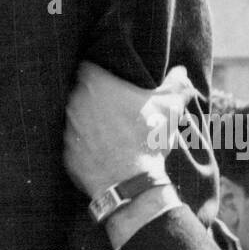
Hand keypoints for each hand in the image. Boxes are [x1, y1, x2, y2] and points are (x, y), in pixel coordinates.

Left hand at [64, 62, 196, 199]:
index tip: (111, 77)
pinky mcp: (66, 150)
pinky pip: (74, 140)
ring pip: (76, 114)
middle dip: (95, 95)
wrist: (130, 184)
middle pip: (81, 89)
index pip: (88, 65)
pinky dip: (85, 143)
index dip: (99, 69)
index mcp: (96, 83)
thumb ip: (176, 85)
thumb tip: (182, 71)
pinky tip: (103, 148)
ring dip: (89, 119)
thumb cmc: (147, 139)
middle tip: (115, 105)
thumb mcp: (169, 108)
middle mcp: (75, 100)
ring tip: (110, 128)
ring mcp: (68, 126)